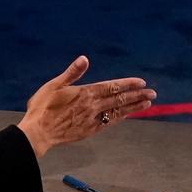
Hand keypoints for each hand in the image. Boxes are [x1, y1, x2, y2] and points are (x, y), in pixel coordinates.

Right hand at [16, 56, 155, 158]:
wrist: (38, 133)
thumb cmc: (43, 107)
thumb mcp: (54, 85)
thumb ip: (72, 73)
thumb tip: (84, 58)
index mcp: (85, 93)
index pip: (112, 87)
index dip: (128, 84)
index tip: (142, 82)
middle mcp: (93, 106)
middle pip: (120, 99)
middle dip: (138, 95)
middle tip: (153, 93)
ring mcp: (92, 120)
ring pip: (118, 112)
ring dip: (134, 107)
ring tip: (147, 103)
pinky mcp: (89, 130)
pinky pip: (110, 122)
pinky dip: (121, 117)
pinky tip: (128, 115)